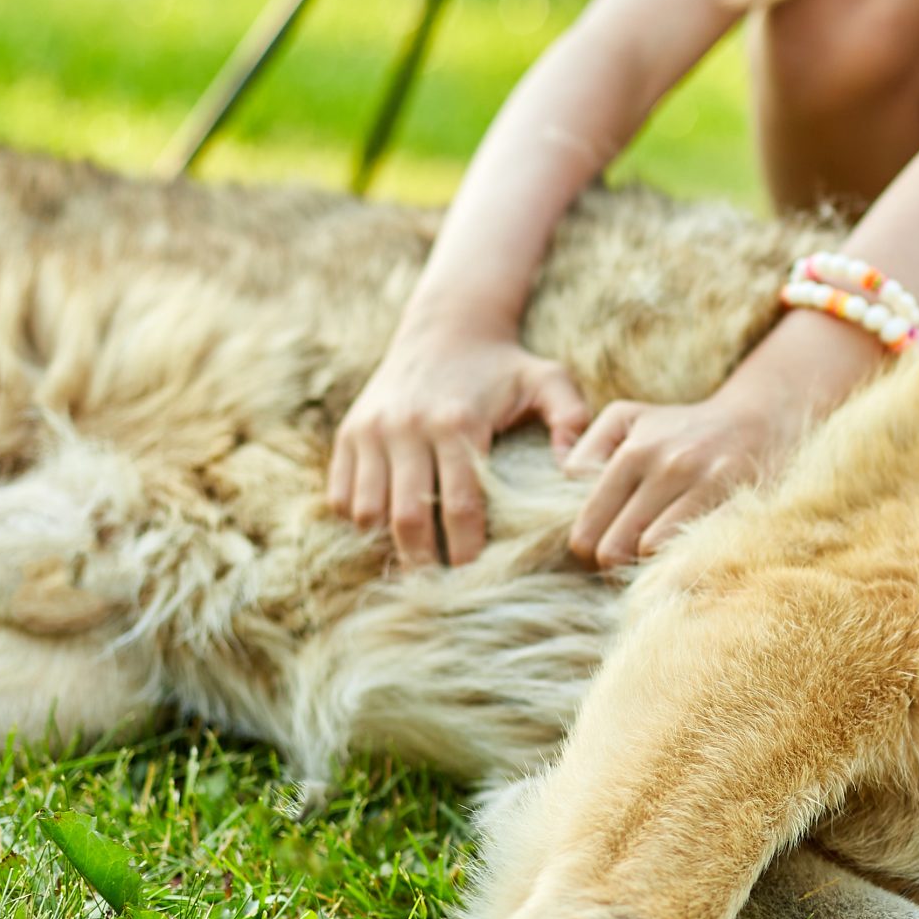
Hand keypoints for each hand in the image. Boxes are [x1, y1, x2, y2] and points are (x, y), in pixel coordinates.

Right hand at [329, 329, 591, 566]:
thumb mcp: (549, 379)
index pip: (460, 503)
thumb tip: (576, 471)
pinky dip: (359, 521)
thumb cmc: (505, 365)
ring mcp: (371, 431)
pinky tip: (386, 534)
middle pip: (407, 517)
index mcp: (457, 422)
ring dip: (387, 545)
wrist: (445, 327)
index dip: (467, 548)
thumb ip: (572, 418)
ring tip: (414, 567)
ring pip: (367, 511)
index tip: (479, 578)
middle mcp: (407, 427)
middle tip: (441, 591)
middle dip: (424, 561)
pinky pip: (342, 494)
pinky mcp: (348, 433)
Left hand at [564, 308, 885, 568]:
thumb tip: (563, 478)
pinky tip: (680, 558)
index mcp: (634, 451)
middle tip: (622, 560)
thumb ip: (585, 446)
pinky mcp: (739, 504)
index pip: (589, 526)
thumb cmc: (682, 426)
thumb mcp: (628, 417)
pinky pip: (697, 550)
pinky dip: (682, 563)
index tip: (597, 548)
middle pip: (615, 547)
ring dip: (647, 565)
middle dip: (613, 562)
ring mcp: (706, 487)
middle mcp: (668, 467)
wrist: (759, 419)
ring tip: (650, 560)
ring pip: (652, 553)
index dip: (587, 548)